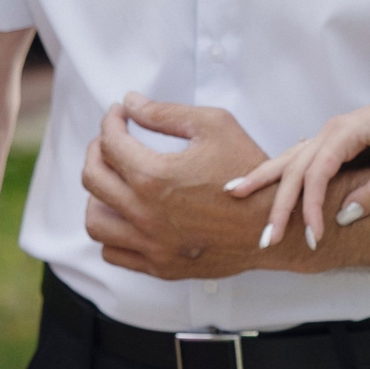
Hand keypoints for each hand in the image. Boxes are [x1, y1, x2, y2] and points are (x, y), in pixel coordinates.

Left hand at [81, 94, 269, 277]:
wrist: (276, 223)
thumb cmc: (247, 171)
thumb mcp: (214, 126)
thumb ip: (165, 112)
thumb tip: (130, 102)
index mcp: (154, 176)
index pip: (109, 142)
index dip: (111, 121)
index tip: (119, 114)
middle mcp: (145, 213)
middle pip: (93, 177)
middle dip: (97, 150)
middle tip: (112, 141)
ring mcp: (151, 244)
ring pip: (95, 220)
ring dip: (98, 195)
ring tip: (116, 181)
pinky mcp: (161, 265)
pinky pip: (114, 252)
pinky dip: (113, 232)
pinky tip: (128, 215)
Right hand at [226, 82, 369, 252]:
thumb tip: (344, 217)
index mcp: (347, 131)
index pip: (317, 173)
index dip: (310, 207)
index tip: (312, 236)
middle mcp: (332, 130)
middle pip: (295, 168)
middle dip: (278, 203)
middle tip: (265, 237)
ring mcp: (331, 134)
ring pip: (290, 159)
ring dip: (265, 180)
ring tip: (235, 193)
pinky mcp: (335, 142)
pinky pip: (300, 158)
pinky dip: (280, 171)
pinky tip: (262, 181)